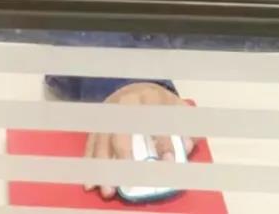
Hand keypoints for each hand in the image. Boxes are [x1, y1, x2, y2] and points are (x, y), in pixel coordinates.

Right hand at [83, 82, 195, 198]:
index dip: (164, 141)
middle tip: (130, 179)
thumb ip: (185, 126)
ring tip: (109, 190)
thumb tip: (188, 147)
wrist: (135, 88)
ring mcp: (108, 115)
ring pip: (103, 142)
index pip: (157, 120)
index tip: (169, 161)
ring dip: (104, 168)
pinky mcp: (96, 126)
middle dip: (126, 157)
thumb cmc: (158, 103)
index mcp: (150, 97)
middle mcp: (125, 104)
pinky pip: (91, 146)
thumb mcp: (175, 107)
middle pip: (122, 133)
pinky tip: (92, 184)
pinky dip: (90, 167)